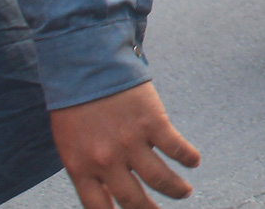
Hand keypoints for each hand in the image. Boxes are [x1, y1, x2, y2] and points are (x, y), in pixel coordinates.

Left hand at [49, 82, 199, 208]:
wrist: (86, 68)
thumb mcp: (71, 144)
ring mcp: (131, 143)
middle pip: (132, 199)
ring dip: (175, 189)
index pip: (99, 207)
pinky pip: (175, 148)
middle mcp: (106, 161)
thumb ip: (88, 168)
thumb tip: (109, 192)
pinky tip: (193, 161)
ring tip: (184, 192)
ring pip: (159, 178)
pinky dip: (187, 157)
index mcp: (81, 168)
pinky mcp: (152, 123)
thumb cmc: (74, 106)